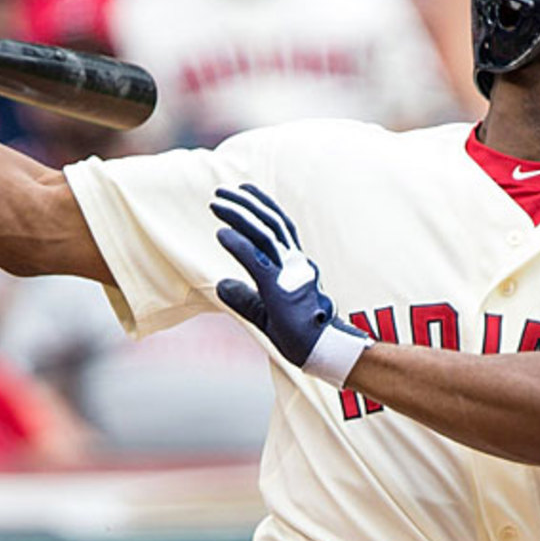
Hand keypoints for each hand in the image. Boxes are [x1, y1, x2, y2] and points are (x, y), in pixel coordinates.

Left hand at [212, 184, 373, 387]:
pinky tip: (221, 233)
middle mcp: (295, 262)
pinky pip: (256, 260)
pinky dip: (238, 244)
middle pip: (269, 222)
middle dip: (245, 203)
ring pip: (263, 234)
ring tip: (216, 203)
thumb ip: (244, 297)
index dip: (263, 205)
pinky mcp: (280, 288)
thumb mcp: (266, 313)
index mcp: (297, 264)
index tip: (245, 190)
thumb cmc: (301, 334)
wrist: (323, 350)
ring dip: (238, 215)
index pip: (280, 226)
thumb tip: (219, 284)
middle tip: (221, 191)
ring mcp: (289, 273)